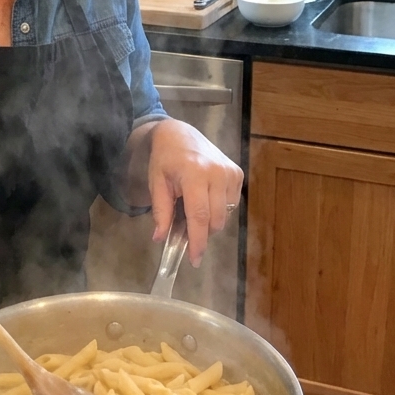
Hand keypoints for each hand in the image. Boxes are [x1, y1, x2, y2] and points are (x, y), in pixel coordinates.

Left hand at [145, 118, 242, 266]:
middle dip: (202, 233)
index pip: (199, 215)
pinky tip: (205, 197)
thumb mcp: (156, 183)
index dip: (198, 240)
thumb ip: (161, 211)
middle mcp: (217, 173)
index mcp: (194, 174)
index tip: (195, 259)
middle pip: (215, 219)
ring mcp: (230, 172)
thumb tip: (159, 238)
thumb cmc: (165, 160)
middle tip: (186, 231)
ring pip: (225, 214)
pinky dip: (218, 208)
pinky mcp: (238, 174)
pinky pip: (231, 204)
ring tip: (193, 208)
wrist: (180, 134)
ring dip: (210, 221)